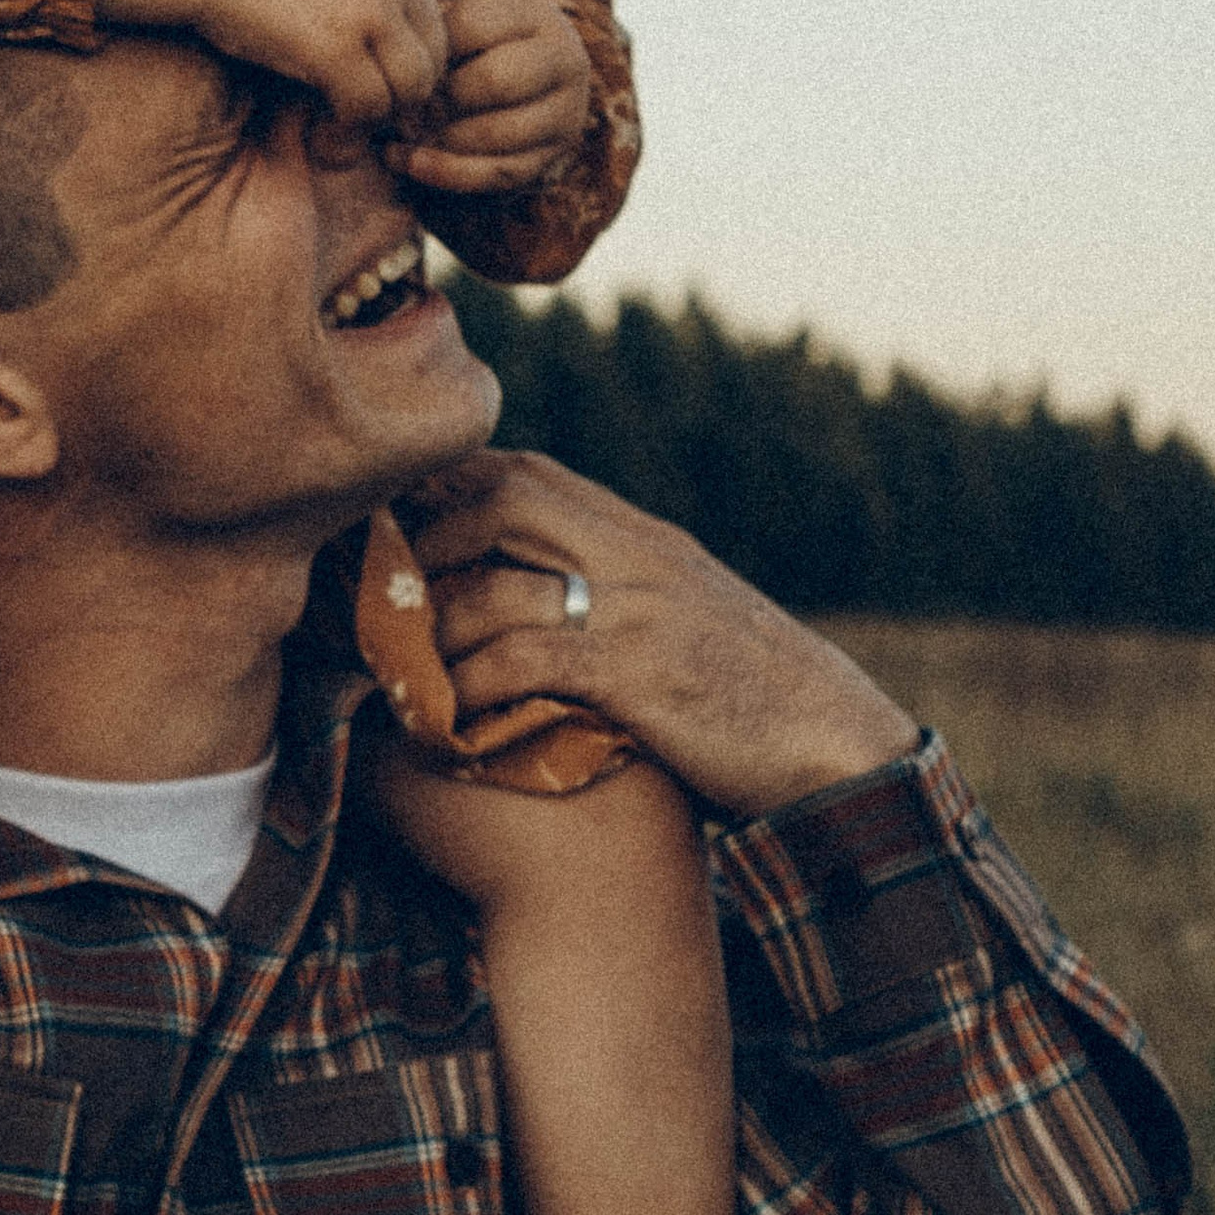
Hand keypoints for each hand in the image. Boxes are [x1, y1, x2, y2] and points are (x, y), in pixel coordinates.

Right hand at [99, 0, 448, 127]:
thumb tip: (375, 52)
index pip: (435, 34)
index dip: (408, 75)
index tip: (375, 97)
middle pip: (432, 66)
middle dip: (400, 104)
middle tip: (359, 122)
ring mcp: (368, 13)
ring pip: (409, 92)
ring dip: (376, 120)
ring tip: (338, 129)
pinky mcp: (335, 47)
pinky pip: (366, 108)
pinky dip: (346, 130)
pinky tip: (319, 132)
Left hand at [395, 0, 592, 197]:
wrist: (524, 79)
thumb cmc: (474, 46)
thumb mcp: (459, 23)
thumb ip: (433, 38)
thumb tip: (395, 81)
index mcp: (536, 15)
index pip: (471, 27)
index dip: (428, 52)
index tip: (395, 69)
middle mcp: (564, 60)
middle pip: (495, 81)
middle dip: (440, 99)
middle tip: (401, 109)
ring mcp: (565, 112)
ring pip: (499, 133)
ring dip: (442, 140)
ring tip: (401, 138)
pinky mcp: (553, 156)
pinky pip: (499, 172)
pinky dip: (450, 173)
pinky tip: (413, 164)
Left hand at [395, 451, 919, 819]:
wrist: (836, 741)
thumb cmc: (750, 694)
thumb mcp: (681, 618)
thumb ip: (612, 592)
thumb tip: (526, 599)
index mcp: (641, 537)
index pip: (527, 473)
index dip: (448, 490)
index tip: (393, 528)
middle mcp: (637, 555)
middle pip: (505, 498)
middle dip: (428, 537)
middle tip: (378, 590)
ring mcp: (638, 611)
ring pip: (500, 585)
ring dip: (432, 628)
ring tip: (389, 667)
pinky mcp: (638, 677)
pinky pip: (528, 663)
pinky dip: (473, 689)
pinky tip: (440, 720)